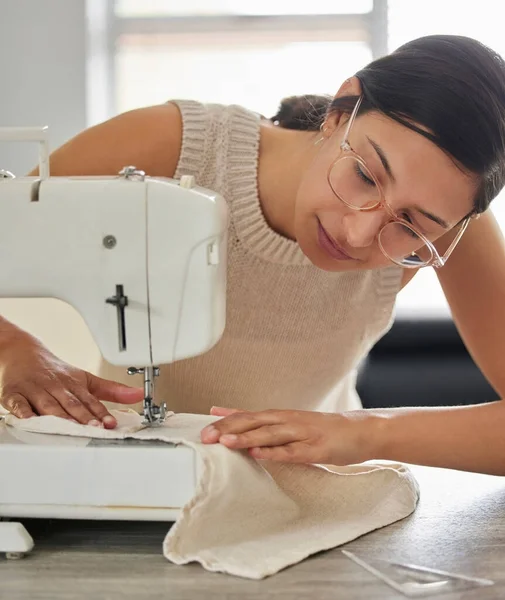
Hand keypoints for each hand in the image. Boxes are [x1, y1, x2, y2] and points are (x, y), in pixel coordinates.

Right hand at [0, 334, 143, 427]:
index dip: (101, 412)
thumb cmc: (57, 372)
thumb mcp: (85, 378)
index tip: (111, 423)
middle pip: (71, 403)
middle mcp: (56, 386)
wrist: (23, 353)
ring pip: (48, 405)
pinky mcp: (14, 394)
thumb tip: (138, 394)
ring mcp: (35, 390)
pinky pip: (18, 403)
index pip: (90, 400)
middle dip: (83, 417)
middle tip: (95, 428)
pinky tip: (31, 419)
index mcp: (74, 384)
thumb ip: (112, 390)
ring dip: (59, 416)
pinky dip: (24, 411)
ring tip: (70, 428)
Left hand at [200, 406, 374, 464]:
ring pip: (269, 434)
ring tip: (225, 442)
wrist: (359, 431)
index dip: (224, 421)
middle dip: (228, 428)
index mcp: (280, 416)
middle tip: (206, 436)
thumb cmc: (321, 429)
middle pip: (253, 422)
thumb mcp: (289, 424)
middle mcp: (287, 421)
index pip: (247, 416)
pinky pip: (291, 451)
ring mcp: (301, 434)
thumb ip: (262, 425)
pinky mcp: (315, 449)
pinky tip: (259, 454)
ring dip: (246, 438)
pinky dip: (274, 452)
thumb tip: (231, 420)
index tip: (203, 427)